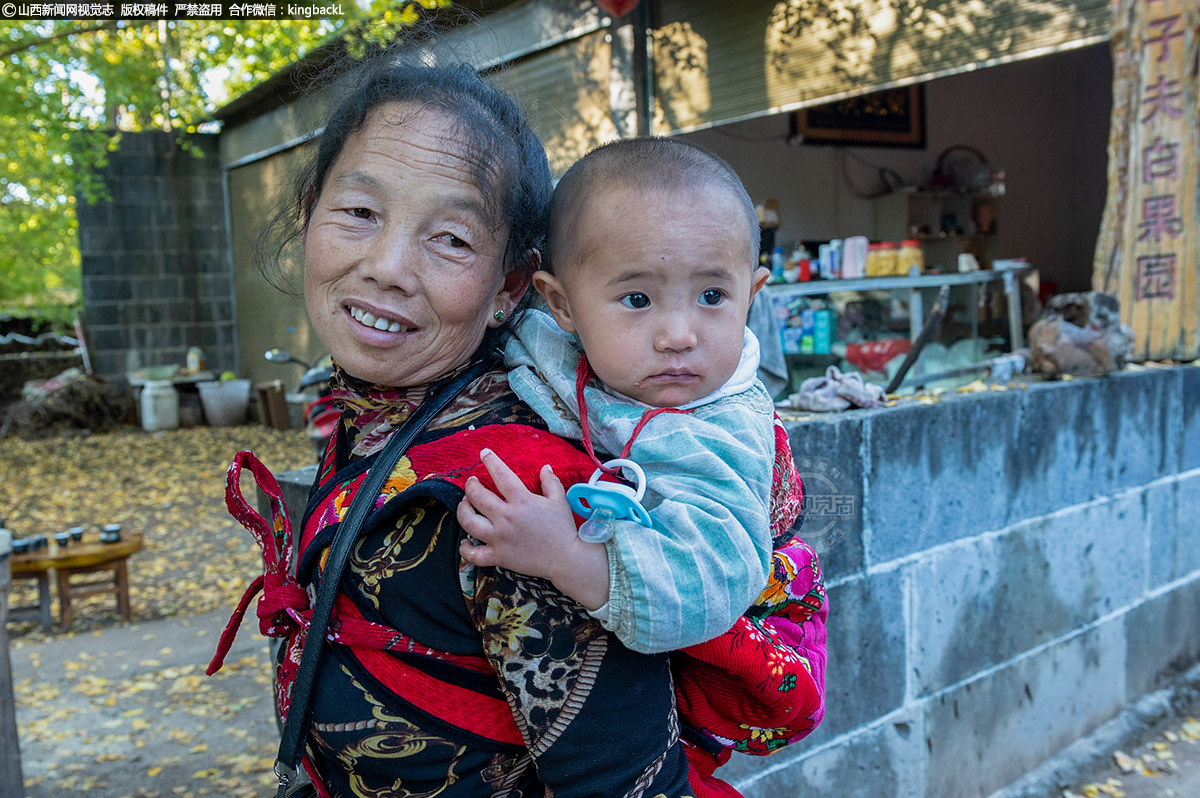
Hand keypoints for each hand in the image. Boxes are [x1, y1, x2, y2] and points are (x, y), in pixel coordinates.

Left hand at [457, 448, 609, 608]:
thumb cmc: (563, 529)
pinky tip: (465, 542)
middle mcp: (506, 518)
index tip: (484, 453)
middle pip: (478, 496)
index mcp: (522, 501)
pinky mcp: (498, 556)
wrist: (565, 559)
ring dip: (462, 510)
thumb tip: (545, 467)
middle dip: (470, 486)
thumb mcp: (560, 500)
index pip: (501, 475)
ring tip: (464, 504)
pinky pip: (474, 554)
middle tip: (471, 482)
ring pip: (469, 522)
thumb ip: (551, 482)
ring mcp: (500, 538)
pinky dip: (466, 549)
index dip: (491, 461)